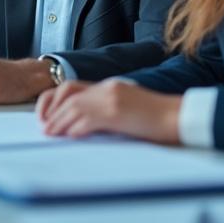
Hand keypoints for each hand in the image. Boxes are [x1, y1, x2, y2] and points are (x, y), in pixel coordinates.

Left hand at [36, 79, 182, 143]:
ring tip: (51, 134)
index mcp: (109, 86)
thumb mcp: (127, 109)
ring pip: (74, 107)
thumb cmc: (157, 118)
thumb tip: (83, 126)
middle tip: (45, 127)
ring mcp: (112, 98)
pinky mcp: (117, 112)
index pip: (72, 87)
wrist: (178, 117)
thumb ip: (105, 112)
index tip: (47, 116)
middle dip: (52, 111)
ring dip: (59, 121)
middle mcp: (107, 88)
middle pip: (68, 95)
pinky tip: (70, 136)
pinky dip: (75, 127)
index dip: (54, 100)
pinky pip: (88, 118)